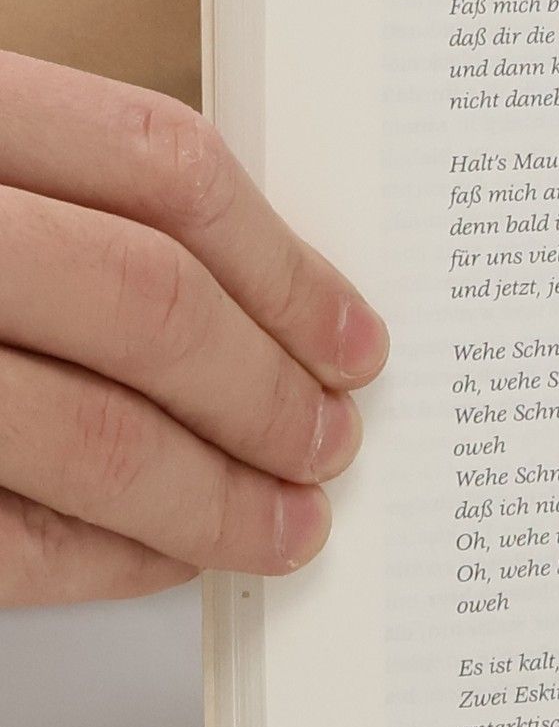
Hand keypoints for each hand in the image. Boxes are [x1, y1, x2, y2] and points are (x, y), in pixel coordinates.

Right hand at [0, 53, 387, 606]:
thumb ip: (68, 190)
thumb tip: (270, 303)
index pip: (159, 166)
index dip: (286, 266)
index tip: (356, 338)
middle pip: (147, 302)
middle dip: (268, 393)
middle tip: (333, 442)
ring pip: (88, 435)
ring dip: (215, 498)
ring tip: (287, 523)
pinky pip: (13, 541)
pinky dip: (110, 560)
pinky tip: (166, 558)